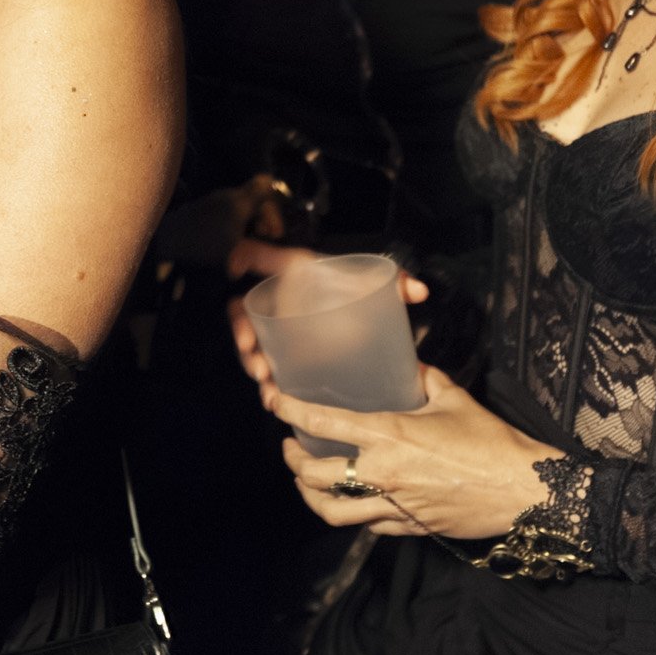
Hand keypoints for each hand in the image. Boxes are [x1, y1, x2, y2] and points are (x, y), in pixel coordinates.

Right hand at [225, 249, 428, 388]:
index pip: (260, 256)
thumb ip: (395, 283)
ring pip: (253, 344)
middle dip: (242, 331)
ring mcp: (280, 330)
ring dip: (252, 362)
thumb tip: (419, 291)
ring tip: (266, 381)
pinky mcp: (288, 354)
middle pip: (245, 310)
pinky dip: (268, 384)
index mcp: (296, 274)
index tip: (236, 269)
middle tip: (252, 351)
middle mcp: (280, 301)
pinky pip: (269, 366)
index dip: (244, 257)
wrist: (363, 322)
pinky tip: (274, 398)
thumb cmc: (362, 295)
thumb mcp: (375, 285)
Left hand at [266, 365, 553, 540]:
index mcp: (389, 435)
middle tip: (290, 447)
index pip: (323, 423)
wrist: (523, 491)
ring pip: (332, 512)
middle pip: (314, 476)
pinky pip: (366, 526)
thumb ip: (425, 378)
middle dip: (292, 461)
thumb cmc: (491, 442)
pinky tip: (349, 501)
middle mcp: (382, 474)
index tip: (273, 401)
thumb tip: (410, 362)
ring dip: (310, 496)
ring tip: (306, 482)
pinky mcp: (408, 528)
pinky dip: (350, 514)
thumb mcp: (453, 398)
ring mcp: (393, 506)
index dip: (290, 411)